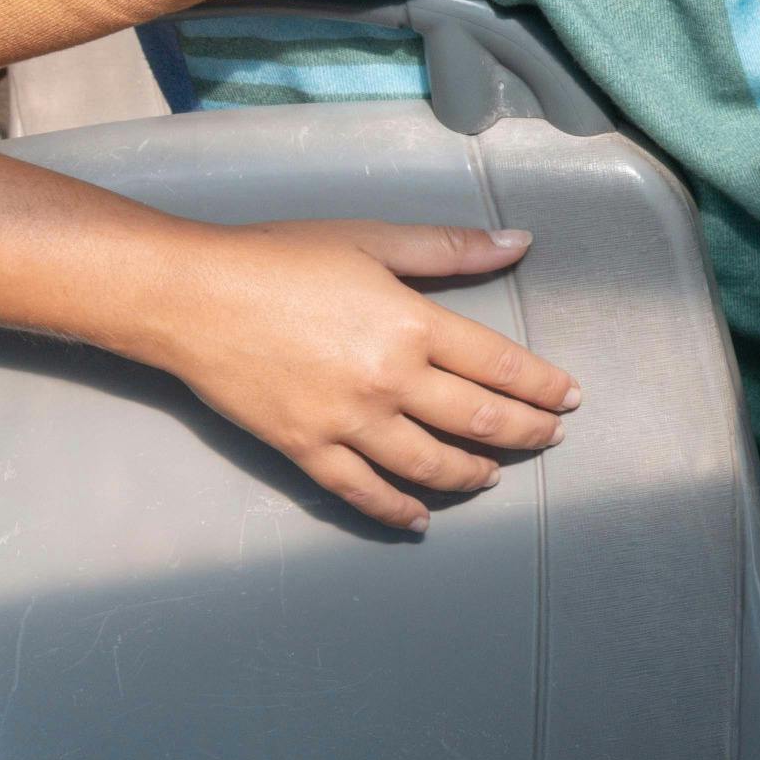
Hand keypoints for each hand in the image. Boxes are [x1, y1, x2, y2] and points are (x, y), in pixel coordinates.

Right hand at [124, 220, 580, 530]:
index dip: (543, 386)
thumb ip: (450, 249)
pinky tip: (422, 519)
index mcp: (413, 324)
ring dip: (473, 474)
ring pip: (432, 466)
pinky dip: (399, 511)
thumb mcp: (373, 240)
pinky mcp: (306, 449)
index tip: (568, 397)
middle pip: (480, 421)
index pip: (502, 366)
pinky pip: (365, 493)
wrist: (190, 296)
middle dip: (526, 433)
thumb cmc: (279, 257)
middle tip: (550, 437)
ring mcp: (349, 422)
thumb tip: (520, 242)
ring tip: (494, 474)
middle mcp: (390, 381)